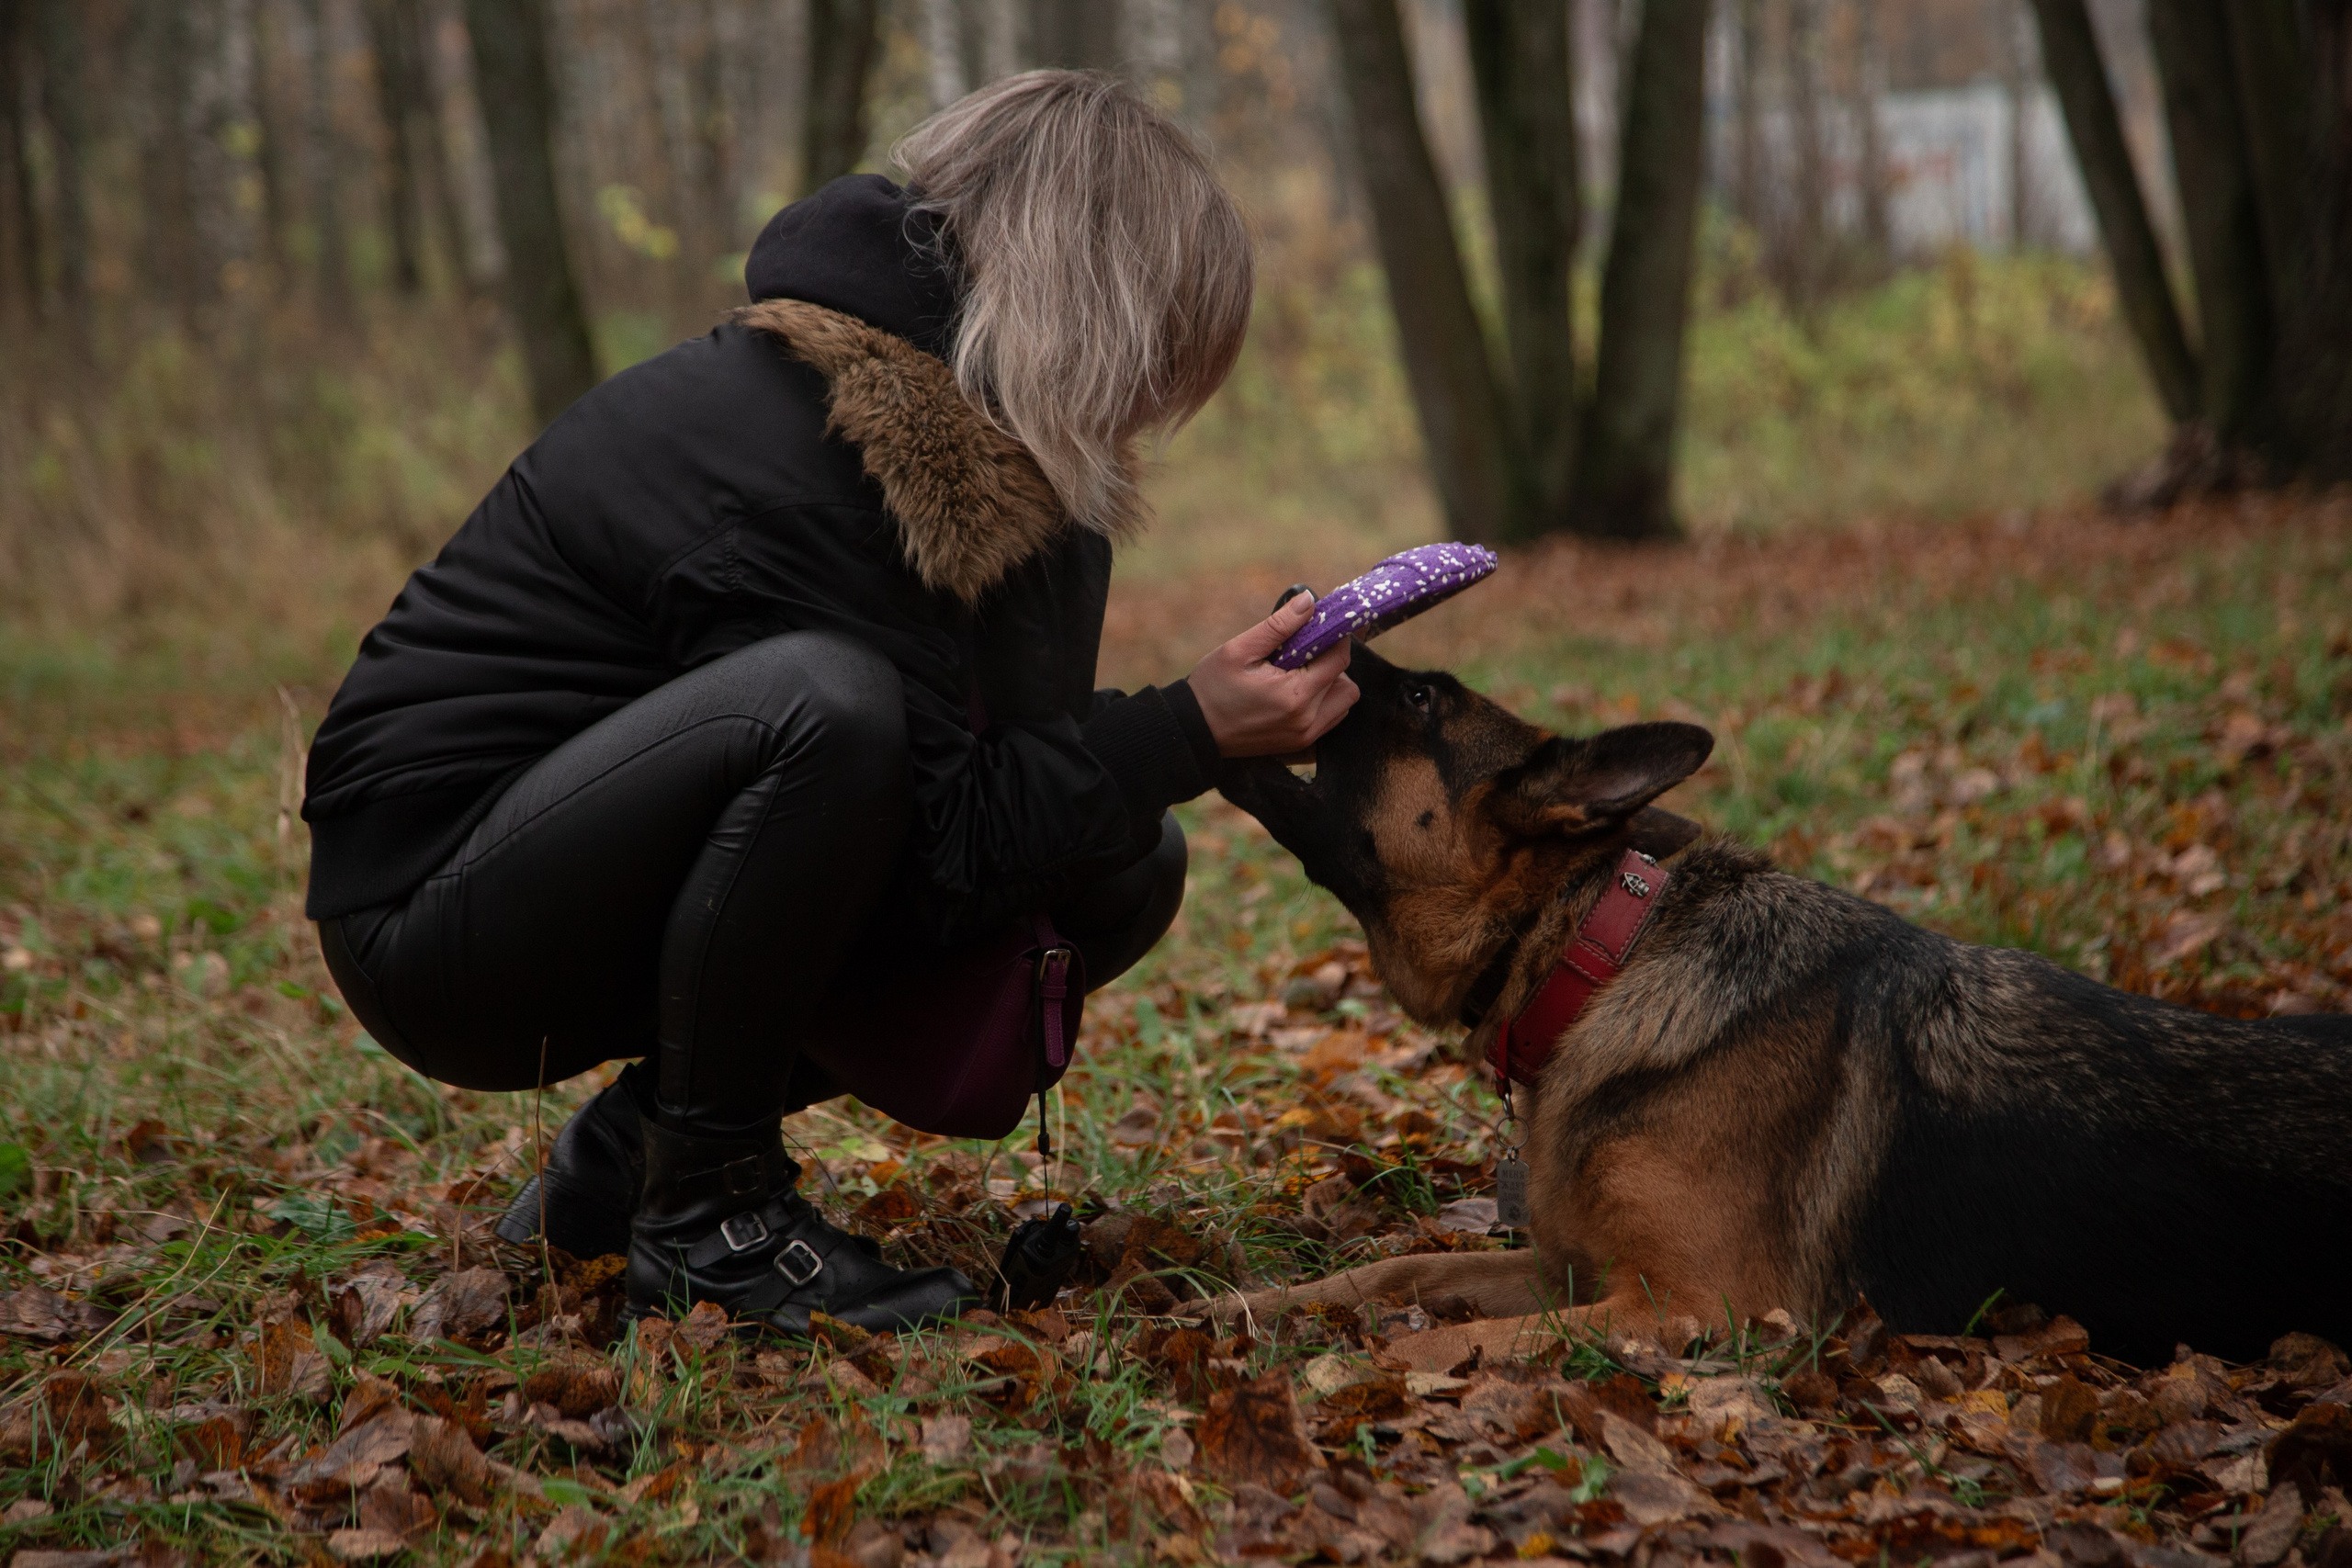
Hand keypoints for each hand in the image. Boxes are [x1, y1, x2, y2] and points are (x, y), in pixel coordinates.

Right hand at [1188, 592, 1359, 757]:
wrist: (1194, 730)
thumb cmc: (1212, 688)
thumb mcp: (1240, 650)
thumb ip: (1279, 625)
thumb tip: (1309, 601)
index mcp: (1294, 695)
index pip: (1339, 660)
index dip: (1336, 636)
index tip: (1323, 624)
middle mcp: (1306, 720)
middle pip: (1347, 684)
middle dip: (1333, 663)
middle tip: (1304, 652)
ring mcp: (1304, 736)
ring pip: (1342, 703)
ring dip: (1331, 684)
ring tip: (1299, 673)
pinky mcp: (1299, 744)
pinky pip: (1330, 719)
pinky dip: (1324, 702)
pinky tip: (1297, 691)